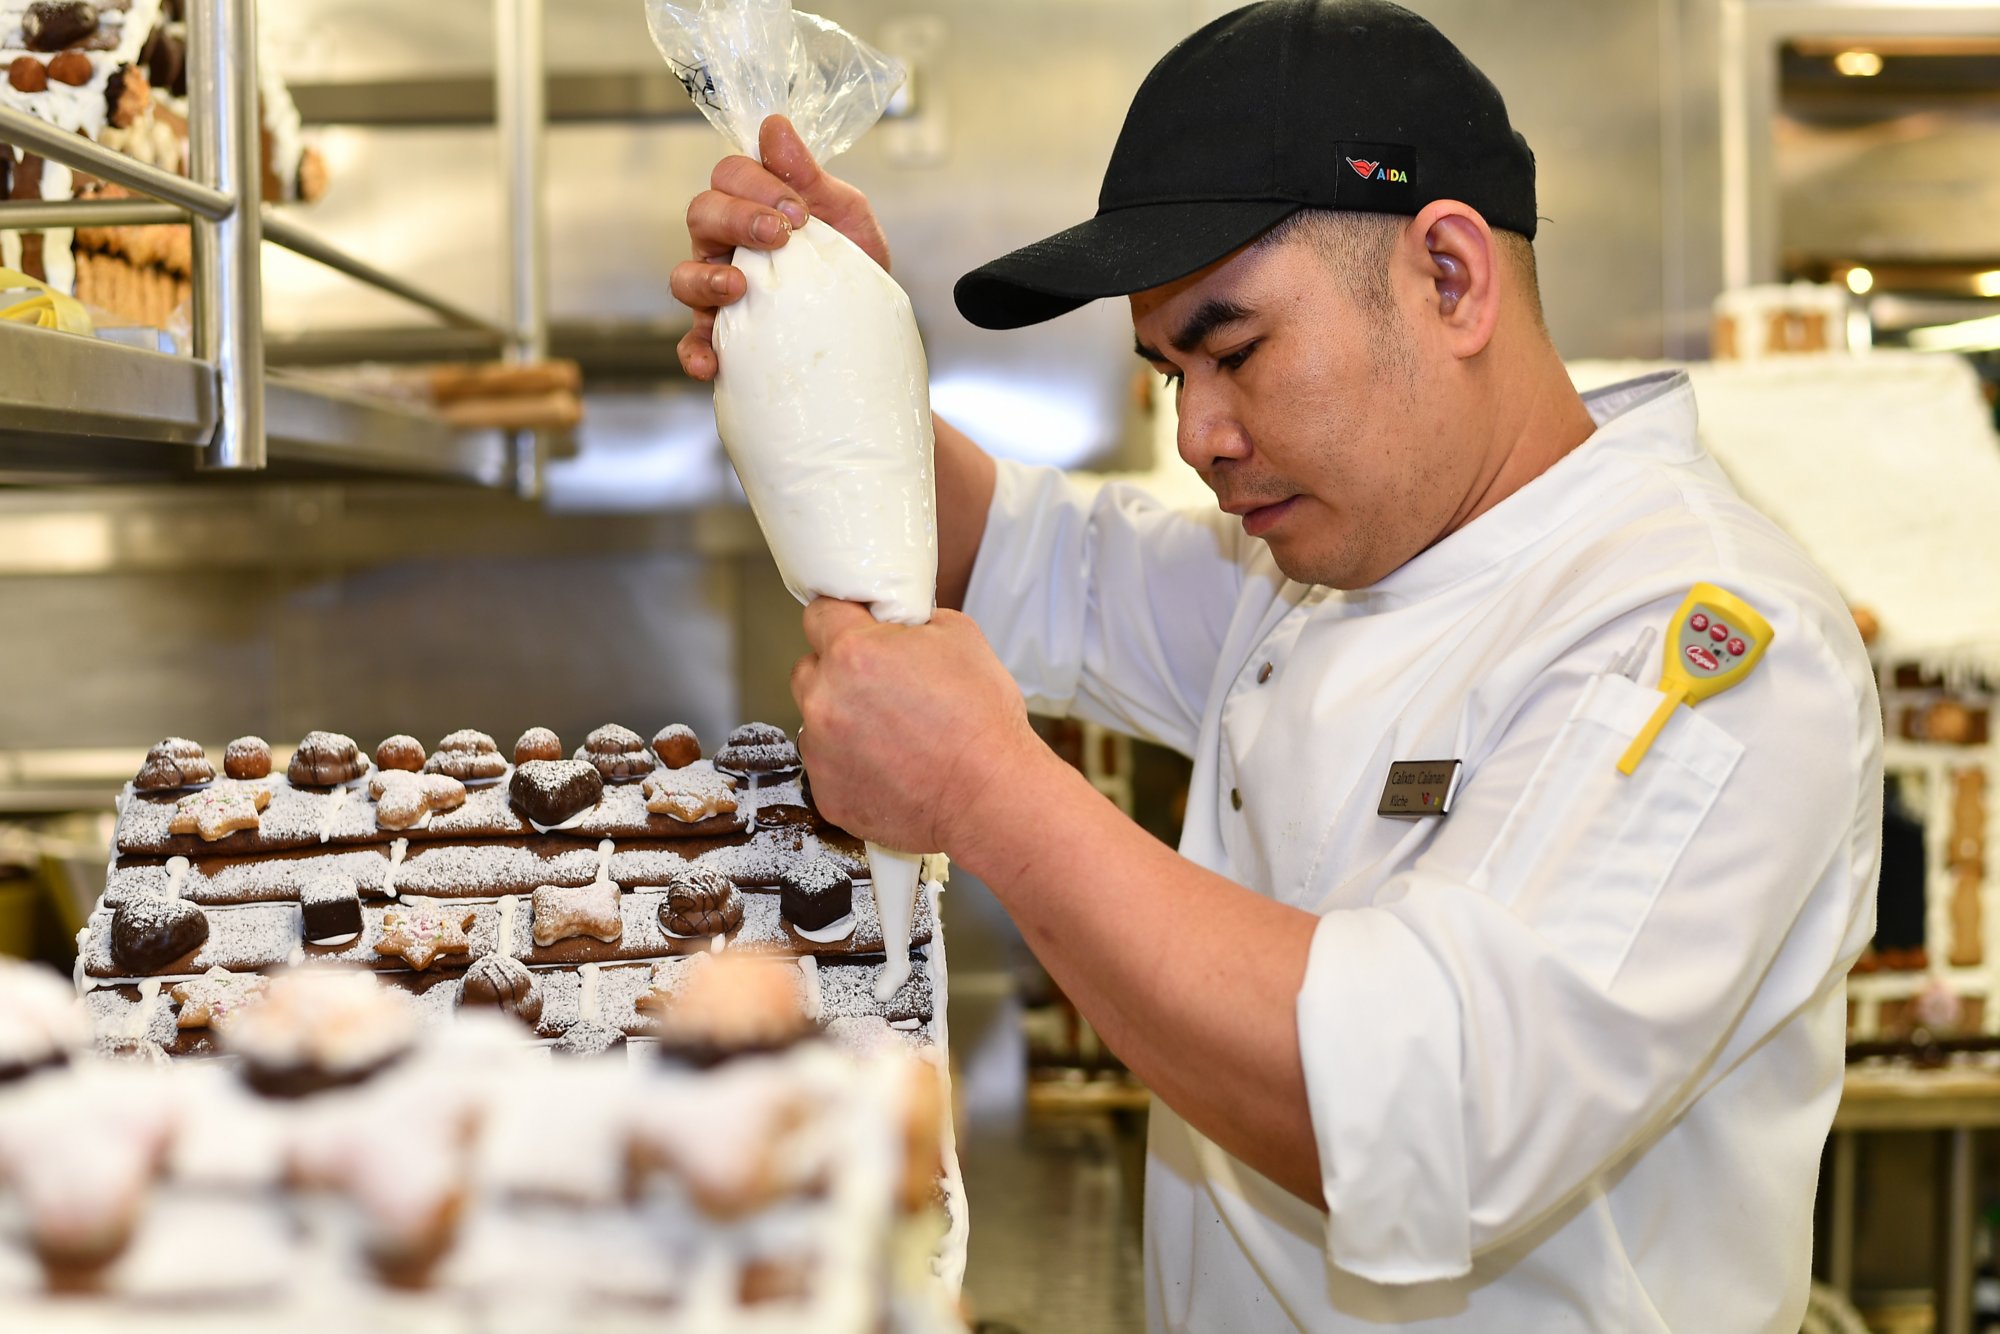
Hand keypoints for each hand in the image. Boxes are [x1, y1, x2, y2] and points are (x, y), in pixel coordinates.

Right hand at [673, 114, 892, 380]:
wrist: (871, 324)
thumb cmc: (853, 261)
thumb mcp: (844, 213)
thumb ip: (810, 175)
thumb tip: (775, 126)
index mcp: (751, 205)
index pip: (729, 175)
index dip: (757, 184)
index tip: (798, 210)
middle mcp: (725, 244)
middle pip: (701, 214)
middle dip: (736, 219)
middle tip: (778, 236)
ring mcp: (718, 292)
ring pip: (683, 277)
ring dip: (705, 279)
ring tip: (739, 288)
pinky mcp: (723, 339)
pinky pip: (691, 344)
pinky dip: (694, 352)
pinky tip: (711, 362)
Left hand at [790, 600, 1040, 854]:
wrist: (991, 796)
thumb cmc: (982, 721)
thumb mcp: (960, 636)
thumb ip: (912, 622)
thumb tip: (897, 624)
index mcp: (853, 653)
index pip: (820, 614)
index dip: (844, 618)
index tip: (855, 628)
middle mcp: (825, 701)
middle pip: (810, 669)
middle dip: (838, 671)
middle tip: (882, 686)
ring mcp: (821, 752)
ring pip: (815, 720)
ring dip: (841, 719)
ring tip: (891, 734)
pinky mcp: (827, 794)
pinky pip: (827, 767)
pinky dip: (850, 764)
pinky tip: (890, 766)